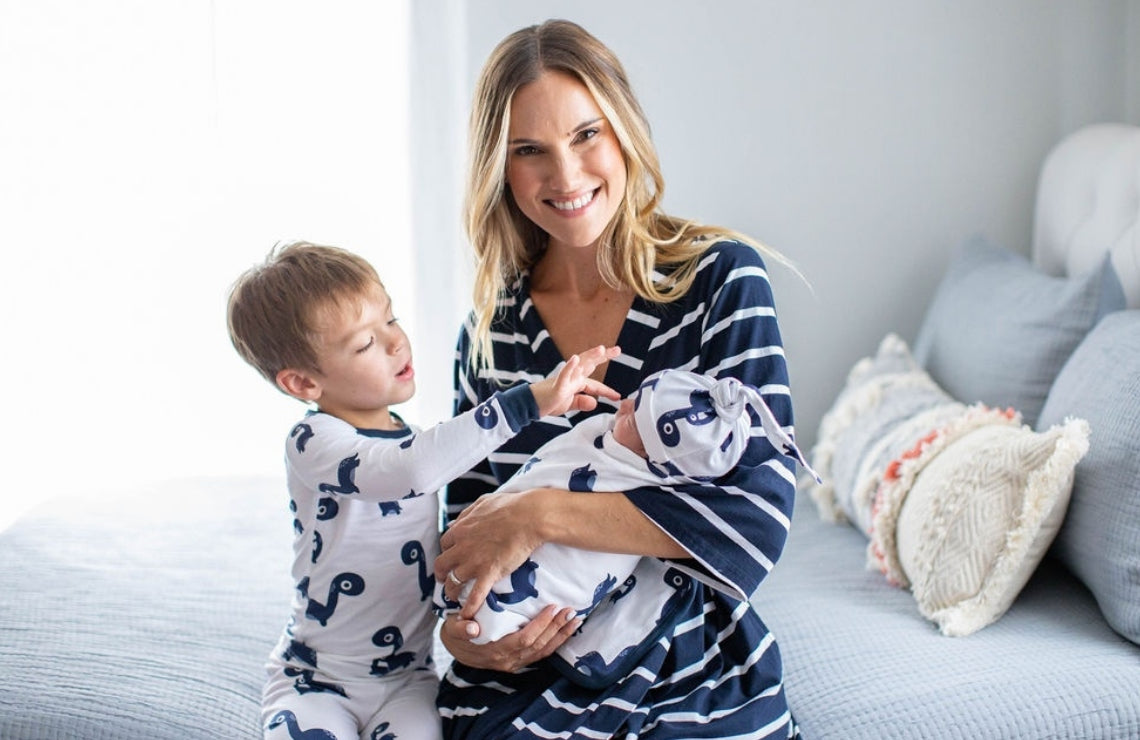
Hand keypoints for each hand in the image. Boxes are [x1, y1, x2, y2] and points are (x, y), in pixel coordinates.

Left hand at [435, 488, 545, 617]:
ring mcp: (474, 562)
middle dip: (441, 574)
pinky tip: (467, 615)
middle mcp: (462, 547)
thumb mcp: (482, 502)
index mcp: (461, 529)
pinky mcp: (489, 573)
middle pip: (442, 565)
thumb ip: (467, 513)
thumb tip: (456, 521)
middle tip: (445, 579)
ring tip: (454, 597)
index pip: (445, 544)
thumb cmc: (509, 506)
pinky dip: (469, 607)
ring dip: (451, 591)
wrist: (528, 517)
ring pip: (453, 582)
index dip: (447, 551)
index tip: (452, 556)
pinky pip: (475, 595)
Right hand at [439, 606, 579, 672]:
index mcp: (495, 651)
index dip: (540, 625)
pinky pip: (541, 654)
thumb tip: (473, 627)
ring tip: (575, 621)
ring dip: (560, 636)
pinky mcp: (519, 662)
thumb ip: (461, 628)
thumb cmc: (455, 632)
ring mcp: (514, 663)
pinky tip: (565, 631)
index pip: (524, 639)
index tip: (552, 608)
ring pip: (543, 652)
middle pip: (538, 645)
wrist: (454, 648)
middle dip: (556, 628)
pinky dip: (555, 643)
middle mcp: (508, 661)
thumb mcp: (452, 628)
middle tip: (571, 611)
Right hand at [530, 345, 620, 417]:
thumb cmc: (548, 402)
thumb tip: (595, 403)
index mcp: (576, 383)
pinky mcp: (556, 386)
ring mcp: (564, 380)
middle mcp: (572, 378)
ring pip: (579, 366)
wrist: (530, 405)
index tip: (618, 396)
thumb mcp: (569, 404)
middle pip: (589, 365)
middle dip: (603, 356)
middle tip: (617, 350)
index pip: (595, 385)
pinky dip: (569, 367)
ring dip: (590, 356)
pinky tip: (575, 358)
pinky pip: (563, 375)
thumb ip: (582, 402)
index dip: (607, 391)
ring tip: (601, 349)